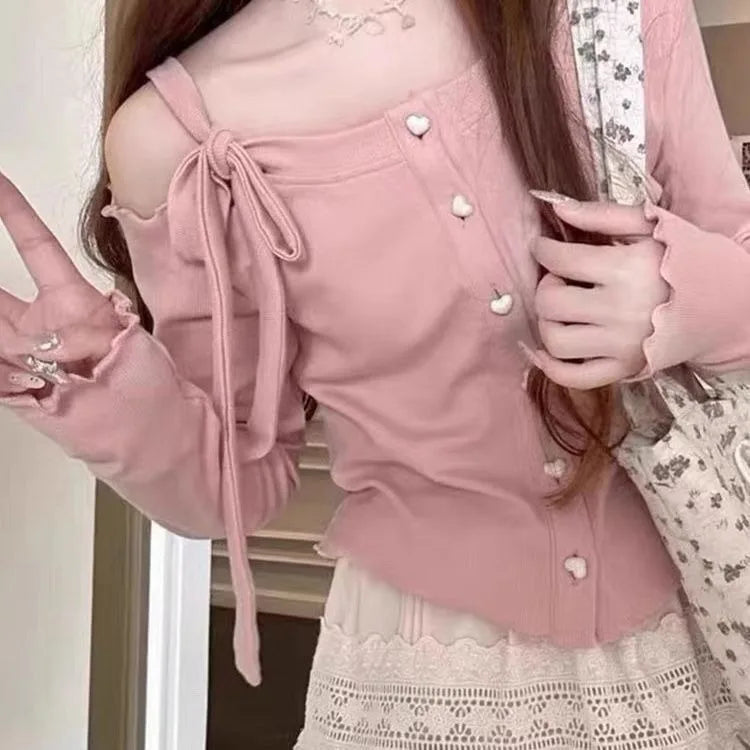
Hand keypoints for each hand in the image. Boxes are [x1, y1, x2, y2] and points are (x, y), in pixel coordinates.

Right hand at [0, 169, 124, 396]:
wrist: (140, 429)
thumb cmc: (141, 381)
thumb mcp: (123, 346)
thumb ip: (82, 335)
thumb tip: (42, 342)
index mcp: (71, 300)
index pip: (37, 247)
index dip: (16, 213)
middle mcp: (39, 320)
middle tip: (15, 328)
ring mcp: (19, 350)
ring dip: (12, 353)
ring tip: (48, 375)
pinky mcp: (11, 382)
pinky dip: (6, 377)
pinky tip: (33, 386)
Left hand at [526, 197, 669, 389]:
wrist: (730, 302)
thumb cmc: (688, 259)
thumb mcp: (650, 226)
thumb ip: (601, 216)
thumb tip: (557, 209)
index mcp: (626, 270)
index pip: (560, 260)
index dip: (543, 250)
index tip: (543, 247)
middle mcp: (620, 312)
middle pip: (551, 303)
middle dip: (545, 286)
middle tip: (559, 278)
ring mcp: (621, 346)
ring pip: (555, 342)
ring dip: (547, 323)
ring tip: (562, 309)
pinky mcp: (624, 370)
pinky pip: (574, 378)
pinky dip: (551, 367)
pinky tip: (544, 350)